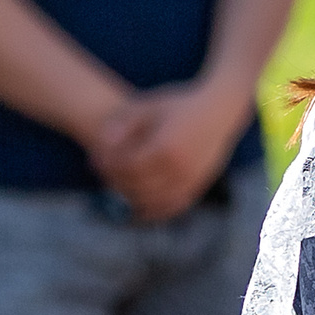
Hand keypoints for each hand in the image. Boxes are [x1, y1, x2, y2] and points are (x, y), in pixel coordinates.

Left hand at [90, 78, 253, 220]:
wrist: (221, 110)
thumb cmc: (180, 105)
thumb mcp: (147, 106)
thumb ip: (121, 124)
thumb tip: (100, 145)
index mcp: (164, 147)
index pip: (124, 167)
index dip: (105, 165)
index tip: (93, 160)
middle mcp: (179, 167)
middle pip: (135, 185)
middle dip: (114, 180)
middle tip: (102, 172)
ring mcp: (192, 179)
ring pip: (152, 200)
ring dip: (130, 196)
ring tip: (118, 184)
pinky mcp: (199, 184)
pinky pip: (173, 205)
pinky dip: (155, 210)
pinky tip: (139, 207)